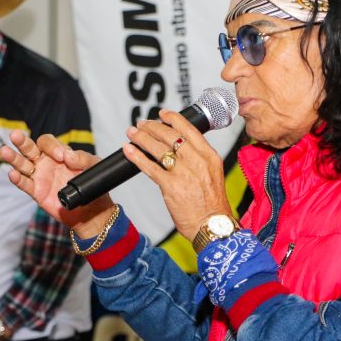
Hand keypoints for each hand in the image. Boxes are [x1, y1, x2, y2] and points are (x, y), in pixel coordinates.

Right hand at [0, 131, 114, 235]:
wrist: (92, 210)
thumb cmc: (92, 185)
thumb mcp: (94, 167)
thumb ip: (83, 158)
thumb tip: (68, 156)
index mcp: (58, 153)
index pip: (47, 142)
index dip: (52, 146)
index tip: (62, 157)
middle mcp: (45, 163)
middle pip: (29, 149)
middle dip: (22, 142)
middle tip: (15, 135)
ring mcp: (39, 177)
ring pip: (22, 165)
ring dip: (13, 158)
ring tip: (4, 151)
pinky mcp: (37, 192)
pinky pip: (24, 184)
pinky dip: (17, 179)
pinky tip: (12, 174)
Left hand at [123, 109, 231, 239]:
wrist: (212, 226)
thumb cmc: (212, 205)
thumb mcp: (212, 175)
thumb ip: (198, 160)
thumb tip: (179, 149)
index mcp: (209, 156)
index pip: (189, 129)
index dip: (172, 118)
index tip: (161, 114)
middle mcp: (197, 161)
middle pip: (170, 135)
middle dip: (152, 127)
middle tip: (141, 124)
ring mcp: (184, 172)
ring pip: (158, 147)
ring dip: (141, 138)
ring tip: (132, 133)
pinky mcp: (171, 186)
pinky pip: (149, 166)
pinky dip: (136, 156)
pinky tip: (128, 151)